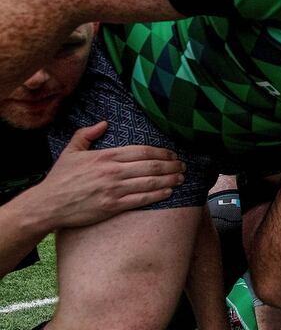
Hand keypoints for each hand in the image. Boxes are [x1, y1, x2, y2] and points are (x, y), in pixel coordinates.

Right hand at [29, 121, 183, 229]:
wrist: (48, 204)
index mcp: (105, 156)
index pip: (141, 151)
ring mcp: (114, 189)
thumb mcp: (71, 151)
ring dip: (169, 179)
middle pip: (150, 166)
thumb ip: (87, 135)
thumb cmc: (60, 178)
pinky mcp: (113, 206)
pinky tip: (168, 191)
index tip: (172, 154)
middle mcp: (112, 171)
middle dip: (170, 165)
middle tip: (183, 166)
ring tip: (181, 177)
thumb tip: (103, 123)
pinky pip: (141, 199)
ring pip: (149, 182)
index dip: (161, 152)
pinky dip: (157, 194)